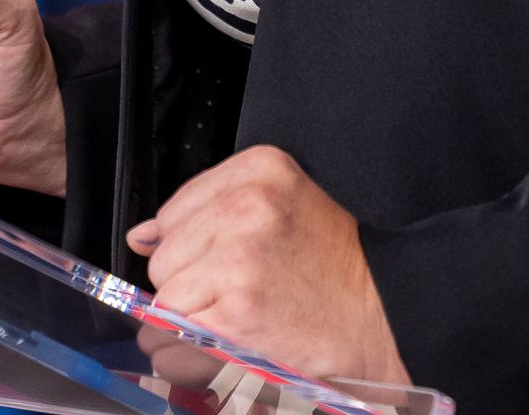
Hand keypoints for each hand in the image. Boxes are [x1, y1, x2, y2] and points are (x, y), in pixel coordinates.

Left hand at [129, 146, 406, 384]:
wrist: (387, 319)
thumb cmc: (338, 269)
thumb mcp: (285, 206)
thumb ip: (210, 212)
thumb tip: (141, 236)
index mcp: (261, 169)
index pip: (173, 213)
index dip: (195, 250)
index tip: (229, 264)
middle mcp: (246, 207)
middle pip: (163, 260)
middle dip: (191, 287)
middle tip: (242, 297)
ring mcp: (238, 262)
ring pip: (162, 304)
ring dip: (190, 326)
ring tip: (240, 324)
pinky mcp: (233, 317)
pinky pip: (170, 344)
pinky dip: (189, 359)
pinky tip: (231, 349)